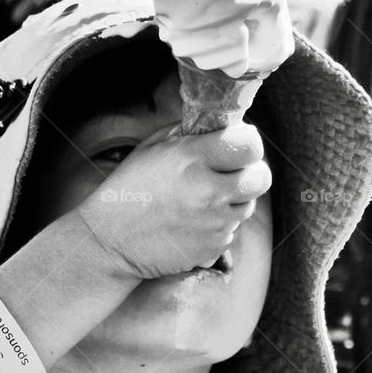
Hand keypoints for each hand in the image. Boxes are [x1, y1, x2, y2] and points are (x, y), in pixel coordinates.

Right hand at [76, 121, 271, 279]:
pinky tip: (193, 222)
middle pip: (261, 177)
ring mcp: (213, 222)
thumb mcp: (152, 148)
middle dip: (249, 172)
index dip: (247, 144)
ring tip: (203, 200)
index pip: (250, 145)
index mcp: (192, 159)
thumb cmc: (128, 190)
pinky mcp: (213, 247)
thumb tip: (221, 126)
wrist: (111, 242)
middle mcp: (208, 191)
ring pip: (248, 205)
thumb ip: (190, 134)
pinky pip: (231, 230)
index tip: (236, 147)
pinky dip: (219, 225)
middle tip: (230, 174)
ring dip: (233, 200)